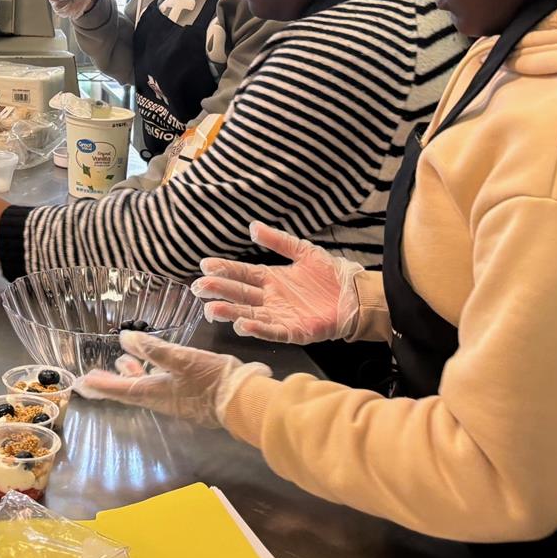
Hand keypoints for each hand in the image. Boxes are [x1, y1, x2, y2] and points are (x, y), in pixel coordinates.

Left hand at [74, 330, 264, 428]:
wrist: (242, 401)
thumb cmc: (211, 378)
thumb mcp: (181, 358)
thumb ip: (153, 349)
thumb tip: (125, 339)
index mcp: (154, 392)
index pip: (119, 390)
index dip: (100, 385)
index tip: (80, 384)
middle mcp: (160, 400)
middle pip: (129, 391)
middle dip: (111, 383)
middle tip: (92, 377)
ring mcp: (175, 401)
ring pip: (145, 389)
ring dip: (131, 377)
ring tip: (121, 363)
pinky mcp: (188, 399)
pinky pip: (159, 387)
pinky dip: (150, 376)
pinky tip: (155, 366)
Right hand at [190, 222, 362, 344]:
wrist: (357, 295)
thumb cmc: (331, 274)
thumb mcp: (303, 251)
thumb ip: (278, 241)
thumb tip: (253, 226)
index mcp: (271, 279)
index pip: (242, 274)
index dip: (224, 270)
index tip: (205, 266)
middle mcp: (270, 299)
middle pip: (240, 294)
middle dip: (219, 291)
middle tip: (200, 287)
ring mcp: (280, 316)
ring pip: (249, 314)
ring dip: (231, 312)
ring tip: (213, 309)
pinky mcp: (294, 331)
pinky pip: (272, 331)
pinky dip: (257, 329)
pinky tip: (243, 324)